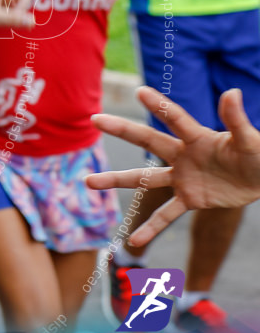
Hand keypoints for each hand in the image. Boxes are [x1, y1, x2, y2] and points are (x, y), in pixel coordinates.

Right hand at [87, 87, 259, 245]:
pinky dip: (151, 228)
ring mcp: (183, 177)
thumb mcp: (251, 140)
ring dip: (117, 180)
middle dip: (122, 129)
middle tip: (95, 119)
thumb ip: (237, 120)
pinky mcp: (190, 199)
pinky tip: (134, 241)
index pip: (175, 118)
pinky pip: (166, 214)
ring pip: (145, 179)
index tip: (139, 91)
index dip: (159, 105)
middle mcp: (183, 154)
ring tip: (90, 182)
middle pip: (148, 140)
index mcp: (198, 137)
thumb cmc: (257, 155)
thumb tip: (231, 92)